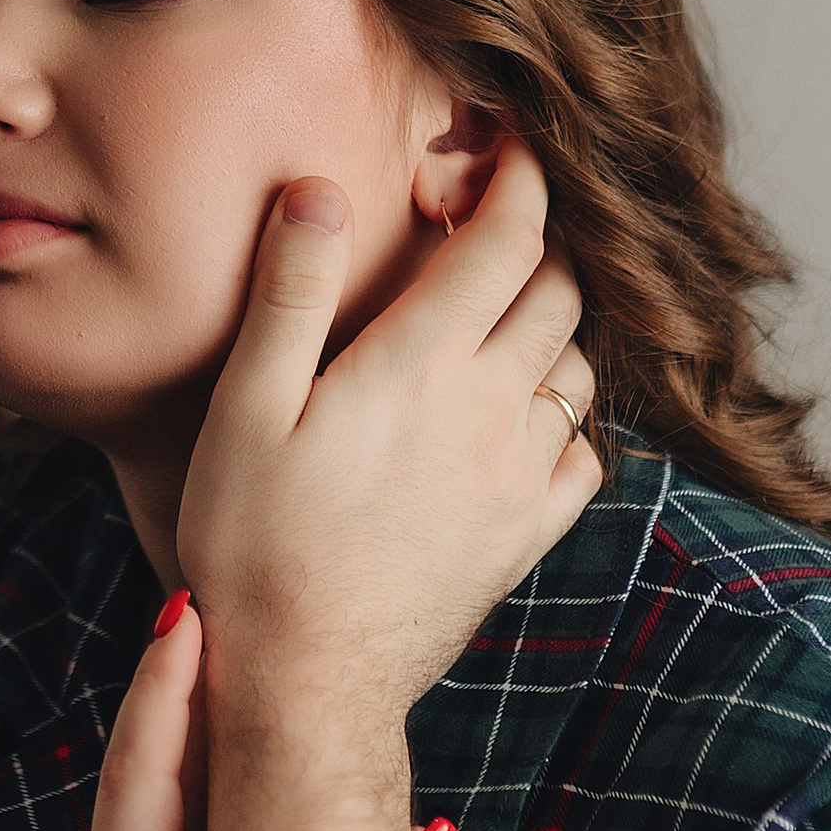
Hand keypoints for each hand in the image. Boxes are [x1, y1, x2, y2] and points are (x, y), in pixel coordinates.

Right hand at [176, 141, 596, 830]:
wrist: (307, 685)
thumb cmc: (254, 545)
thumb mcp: (247, 409)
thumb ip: (291, 294)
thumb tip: (319, 191)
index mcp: (423, 363)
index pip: (507, 239)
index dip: (520, 178)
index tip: (510, 146)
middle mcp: (492, 411)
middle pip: (560, 293)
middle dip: (537, 243)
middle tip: (493, 225)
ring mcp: (519, 477)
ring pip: (579, 369)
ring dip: (554, 327)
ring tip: (504, 315)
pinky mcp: (525, 537)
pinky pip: (584, 457)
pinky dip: (566, 420)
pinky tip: (521, 422)